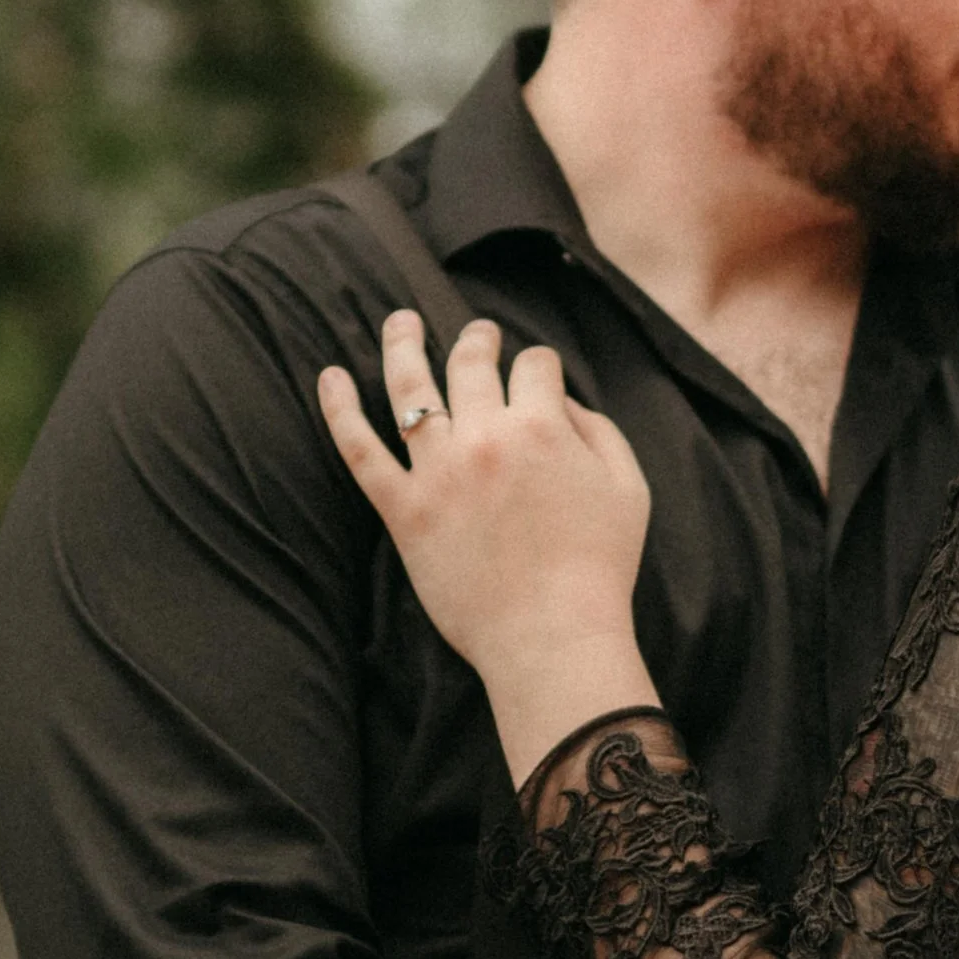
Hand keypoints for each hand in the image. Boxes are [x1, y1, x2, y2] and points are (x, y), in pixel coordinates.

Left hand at [317, 314, 653, 742]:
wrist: (553, 636)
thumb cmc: (599, 568)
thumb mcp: (628, 488)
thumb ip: (599, 431)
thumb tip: (562, 401)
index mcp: (543, 427)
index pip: (535, 366)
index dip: (541, 365)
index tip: (540, 376)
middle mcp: (486, 437)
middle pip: (472, 363)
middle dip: (478, 339)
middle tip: (478, 333)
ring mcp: (439, 472)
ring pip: (411, 387)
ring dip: (403, 344)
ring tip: (399, 322)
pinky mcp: (404, 511)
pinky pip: (360, 451)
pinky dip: (340, 410)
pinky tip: (329, 377)